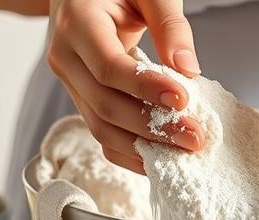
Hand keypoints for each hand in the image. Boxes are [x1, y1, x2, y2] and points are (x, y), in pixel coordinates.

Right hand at [46, 0, 205, 173]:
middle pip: (104, 105)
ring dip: (143, 146)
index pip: (108, 67)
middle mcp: (64, 56)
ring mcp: (69, 81)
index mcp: (77, 23)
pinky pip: (100, 131)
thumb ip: (170, 24)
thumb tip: (188, 70)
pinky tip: (159, 157)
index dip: (145, 88)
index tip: (182, 99)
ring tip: (183, 150)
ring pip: (100, 127)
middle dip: (151, 128)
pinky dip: (129, 150)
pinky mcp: (80, 97)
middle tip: (193, 137)